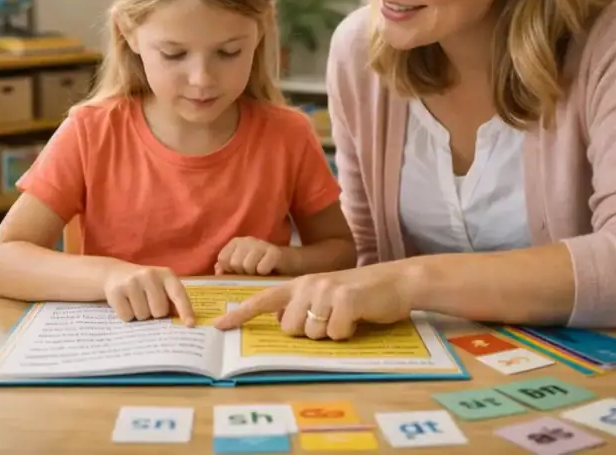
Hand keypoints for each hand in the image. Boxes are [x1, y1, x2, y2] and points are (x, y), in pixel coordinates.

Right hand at [102, 263, 195, 325]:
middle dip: (155, 314)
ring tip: (136, 303)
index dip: (185, 310)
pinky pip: (127, 317)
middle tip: (149, 305)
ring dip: (140, 315)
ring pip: (143, 316)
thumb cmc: (144, 285)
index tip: (190, 325)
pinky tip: (126, 304)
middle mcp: (149, 275)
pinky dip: (127, 316)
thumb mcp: (161, 286)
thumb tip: (184, 323)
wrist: (114, 273)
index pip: (178, 294)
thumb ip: (172, 301)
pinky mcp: (116, 291)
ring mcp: (132, 282)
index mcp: (166, 275)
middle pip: (159, 311)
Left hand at [212, 263, 410, 339]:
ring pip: (312, 334)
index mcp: (300, 283)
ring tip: (346, 316)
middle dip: (309, 331)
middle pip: (289, 328)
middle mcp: (308, 284)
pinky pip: (335, 334)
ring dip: (330, 333)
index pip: (263, 298)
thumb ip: (302, 304)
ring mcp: (325, 290)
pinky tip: (357, 318)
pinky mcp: (345, 300)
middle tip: (331, 318)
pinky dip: (347, 333)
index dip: (241, 314)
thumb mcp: (326, 294)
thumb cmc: (361, 293)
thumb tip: (284, 322)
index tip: (219, 327)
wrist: (396, 281)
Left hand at [215, 236, 288, 275]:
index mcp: (236, 243)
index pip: (222, 259)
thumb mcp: (241, 268)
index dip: (229, 270)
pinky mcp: (274, 252)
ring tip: (260, 272)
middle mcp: (247, 240)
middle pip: (234, 263)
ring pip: (247, 266)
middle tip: (252, 272)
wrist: (289, 263)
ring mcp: (261, 244)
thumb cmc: (261, 267)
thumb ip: (226, 269)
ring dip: (254, 274)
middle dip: (242, 273)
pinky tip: (269, 271)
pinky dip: (265, 273)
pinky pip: (262, 268)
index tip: (239, 272)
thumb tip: (218, 271)